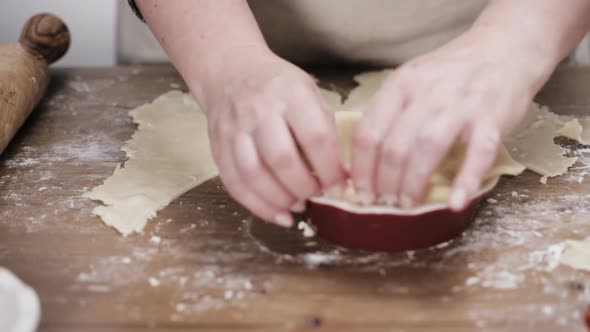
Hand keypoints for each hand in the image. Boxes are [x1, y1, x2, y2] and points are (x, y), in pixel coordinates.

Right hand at [196, 48, 346, 226]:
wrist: (231, 72)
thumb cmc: (279, 87)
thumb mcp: (310, 94)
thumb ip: (324, 131)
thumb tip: (343, 177)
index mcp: (291, 94)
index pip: (315, 137)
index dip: (330, 169)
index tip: (340, 187)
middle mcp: (259, 111)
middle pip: (282, 159)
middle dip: (304, 187)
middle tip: (317, 196)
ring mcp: (234, 129)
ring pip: (254, 174)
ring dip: (280, 199)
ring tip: (298, 206)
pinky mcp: (218, 147)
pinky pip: (234, 183)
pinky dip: (257, 205)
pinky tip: (277, 214)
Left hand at [351, 28, 545, 210]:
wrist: (504, 47)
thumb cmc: (452, 74)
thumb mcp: (413, 81)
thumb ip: (391, 112)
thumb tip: (365, 160)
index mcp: (400, 84)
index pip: (368, 131)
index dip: (361, 168)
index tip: (361, 191)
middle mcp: (427, 92)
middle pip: (394, 145)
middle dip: (384, 182)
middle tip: (384, 203)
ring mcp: (460, 104)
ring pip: (427, 148)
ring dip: (413, 183)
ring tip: (407, 203)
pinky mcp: (492, 117)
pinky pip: (478, 153)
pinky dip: (465, 181)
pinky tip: (454, 203)